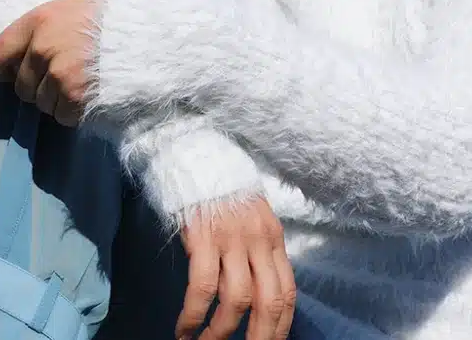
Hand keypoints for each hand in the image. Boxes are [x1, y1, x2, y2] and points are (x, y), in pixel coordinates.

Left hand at [0, 0, 120, 124]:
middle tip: (56, 82)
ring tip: (75, 91)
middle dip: (37, 87)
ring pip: (42, 103)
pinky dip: (73, 114)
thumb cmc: (130, 6)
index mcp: (40, 19)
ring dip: (56, 101)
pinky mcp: (76, 97)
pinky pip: (63, 116)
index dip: (3, 68)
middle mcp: (42, 49)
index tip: (11, 72)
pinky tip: (88, 101)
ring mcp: (58, 75)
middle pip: (22, 86)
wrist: (156, 34)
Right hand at [176, 197, 296, 339]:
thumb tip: (256, 288)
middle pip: (270, 302)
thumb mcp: (251, 216)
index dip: (281, 326)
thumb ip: (257, 247)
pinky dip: (194, 314)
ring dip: (222, 333)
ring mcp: (232, 238)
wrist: (194, 151)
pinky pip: (203, 286)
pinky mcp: (203, 236)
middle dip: (261, 338)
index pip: (288, 292)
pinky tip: (184, 329)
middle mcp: (259, 240)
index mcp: (273, 238)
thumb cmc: (219, 187)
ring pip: (238, 300)